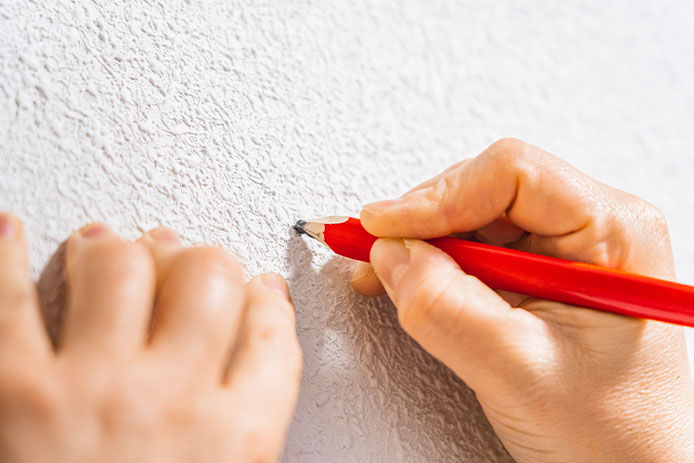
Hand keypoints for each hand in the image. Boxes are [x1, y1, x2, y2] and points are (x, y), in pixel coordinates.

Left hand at [0, 217, 300, 461]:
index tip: (259, 288)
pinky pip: (7, 299)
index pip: (272, 334)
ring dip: (119, 247)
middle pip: (207, 278)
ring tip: (110, 245)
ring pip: (121, 267)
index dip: (267, 297)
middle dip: (202, 258)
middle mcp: (170, 402)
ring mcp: (90, 391)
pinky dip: (5, 253)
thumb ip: (256, 431)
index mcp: (236, 442)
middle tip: (188, 257)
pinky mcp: (12, 393)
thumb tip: (262, 362)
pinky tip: (12, 233)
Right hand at [351, 138, 693, 461]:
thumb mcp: (516, 370)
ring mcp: (568, 251)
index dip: (437, 195)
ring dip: (424, 244)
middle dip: (423, 221)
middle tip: (374, 253)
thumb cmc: (613, 434)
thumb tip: (390, 255)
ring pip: (476, 217)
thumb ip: (444, 308)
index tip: (384, 227)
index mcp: (613, 233)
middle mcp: (593, 229)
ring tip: (387, 275)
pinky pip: (479, 249)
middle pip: (486, 190)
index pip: (511, 174)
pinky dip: (436, 264)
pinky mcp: (543, 274)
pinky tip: (413, 282)